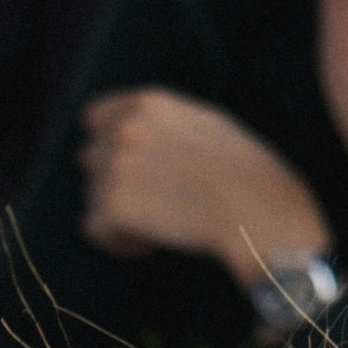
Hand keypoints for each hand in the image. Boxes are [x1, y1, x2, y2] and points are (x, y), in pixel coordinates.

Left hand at [78, 88, 329, 284]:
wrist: (256, 209)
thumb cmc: (242, 173)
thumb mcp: (202, 123)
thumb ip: (158, 122)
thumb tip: (123, 132)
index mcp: (147, 103)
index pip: (94, 119)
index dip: (107, 147)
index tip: (128, 173)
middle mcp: (125, 128)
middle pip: (91, 160)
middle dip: (115, 183)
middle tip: (154, 207)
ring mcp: (115, 165)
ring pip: (92, 197)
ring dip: (119, 215)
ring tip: (161, 226)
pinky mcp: (113, 205)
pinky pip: (93, 229)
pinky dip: (117, 242)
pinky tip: (150, 244)